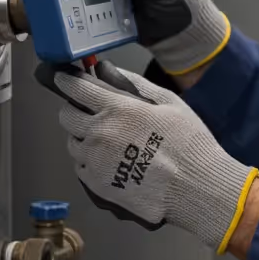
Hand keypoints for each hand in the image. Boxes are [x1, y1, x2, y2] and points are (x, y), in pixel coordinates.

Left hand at [51, 61, 257, 252]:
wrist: (195, 189)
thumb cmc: (189, 145)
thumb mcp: (169, 103)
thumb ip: (135, 84)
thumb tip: (108, 70)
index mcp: (117, 109)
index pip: (76, 89)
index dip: (66, 81)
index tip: (63, 79)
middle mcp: (100, 133)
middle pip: (66, 115)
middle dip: (74, 109)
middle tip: (90, 111)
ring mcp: (95, 161)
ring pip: (72, 143)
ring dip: (83, 137)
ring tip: (108, 141)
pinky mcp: (96, 184)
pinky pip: (81, 167)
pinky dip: (89, 161)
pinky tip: (111, 162)